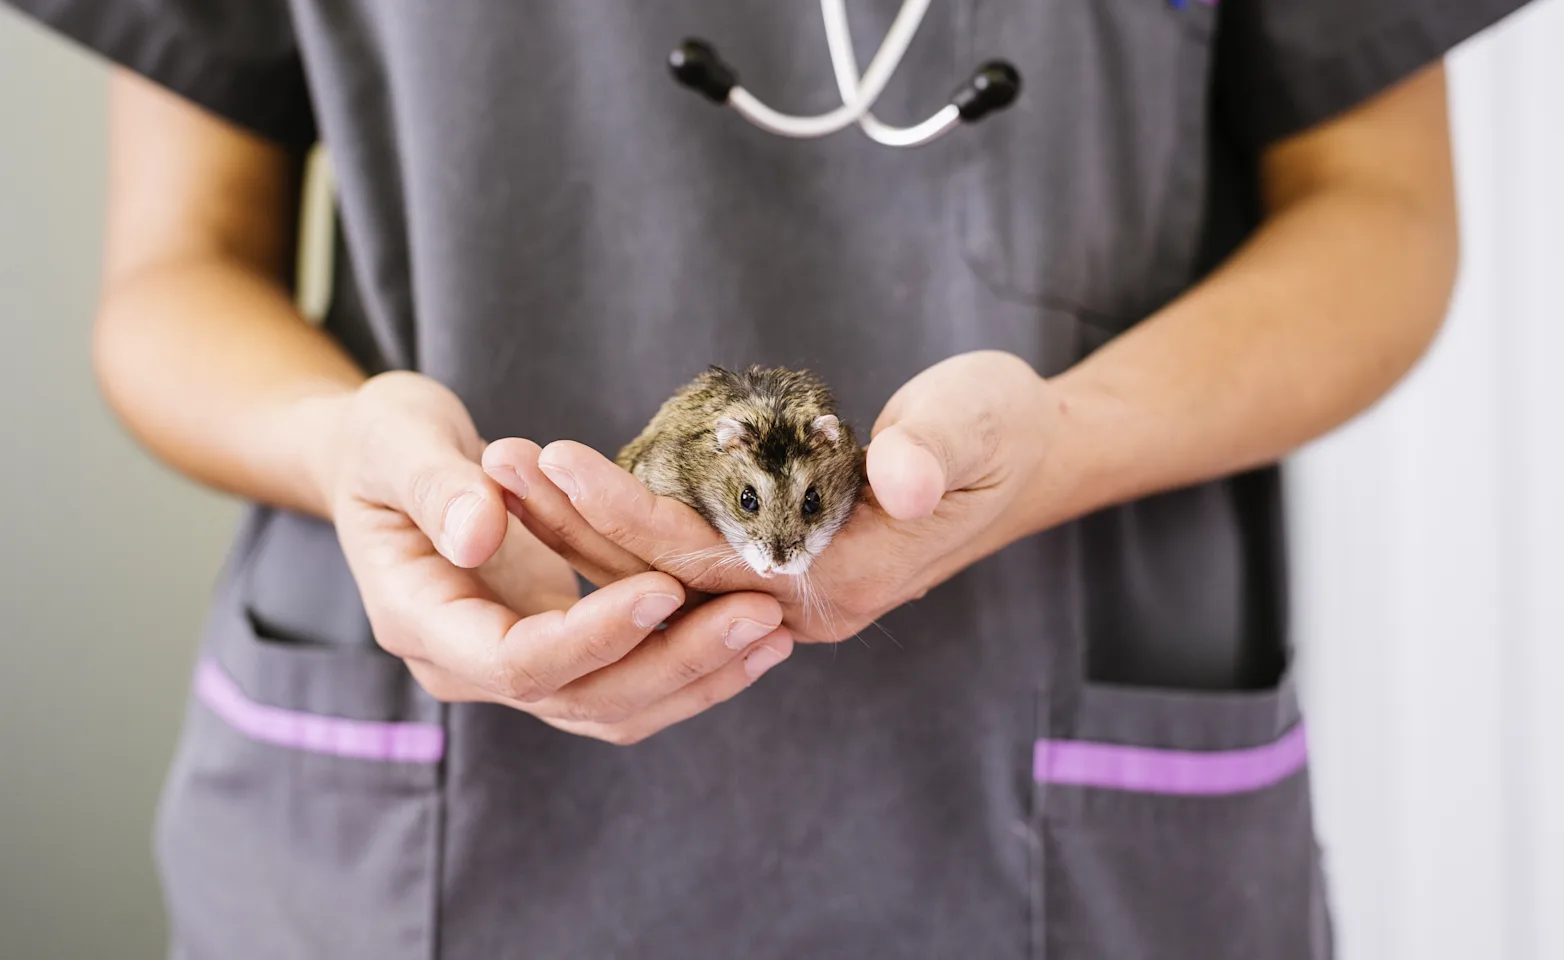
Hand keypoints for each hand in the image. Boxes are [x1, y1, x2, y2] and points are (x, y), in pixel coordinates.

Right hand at [316, 371, 793, 743]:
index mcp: (421, 620)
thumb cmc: (381, 442)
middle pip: (583, 698)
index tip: (668, 585)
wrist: (379, 464)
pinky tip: (751, 635)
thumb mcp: (395, 441)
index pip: (520, 659)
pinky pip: (626, 682)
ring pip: (614, 707)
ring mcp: (511, 667)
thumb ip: (437, 487)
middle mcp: (467, 663)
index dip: (596, 632)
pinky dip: (688, 667)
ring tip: (772, 632)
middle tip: (759, 615)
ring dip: (698, 676)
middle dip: (675, 660)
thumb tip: (480, 530)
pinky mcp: (553, 652)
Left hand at [483, 352, 1060, 642]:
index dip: (631, 514)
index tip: (557, 460)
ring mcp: (783, 590)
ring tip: (505, 467)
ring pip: (660, 571)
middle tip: (495, 461)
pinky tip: (559, 491)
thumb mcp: (981, 424)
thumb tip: (908, 476)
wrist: (1022, 458)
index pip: (711, 561)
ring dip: (580, 525)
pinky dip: (617, 522)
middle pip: (664, 576)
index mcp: (842, 581)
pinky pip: (679, 556)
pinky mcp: (772, 564)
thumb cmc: (1001, 432)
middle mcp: (800, 603)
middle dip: (576, 522)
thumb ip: (941, 450)